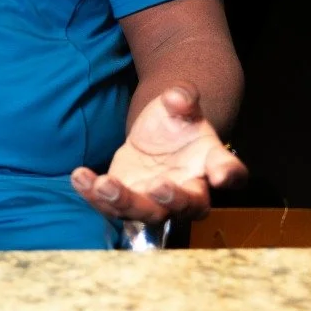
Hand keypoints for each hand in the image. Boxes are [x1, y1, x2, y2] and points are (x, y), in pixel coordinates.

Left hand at [70, 83, 246, 222]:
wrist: (158, 134)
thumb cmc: (178, 120)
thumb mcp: (181, 102)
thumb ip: (183, 97)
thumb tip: (177, 97)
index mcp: (210, 163)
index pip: (231, 173)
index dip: (228, 175)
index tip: (221, 175)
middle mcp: (188, 190)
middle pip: (186, 206)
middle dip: (172, 200)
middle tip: (158, 186)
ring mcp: (155, 199)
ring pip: (144, 212)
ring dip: (123, 202)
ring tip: (102, 184)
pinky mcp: (127, 198)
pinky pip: (111, 205)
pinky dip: (93, 195)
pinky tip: (79, 176)